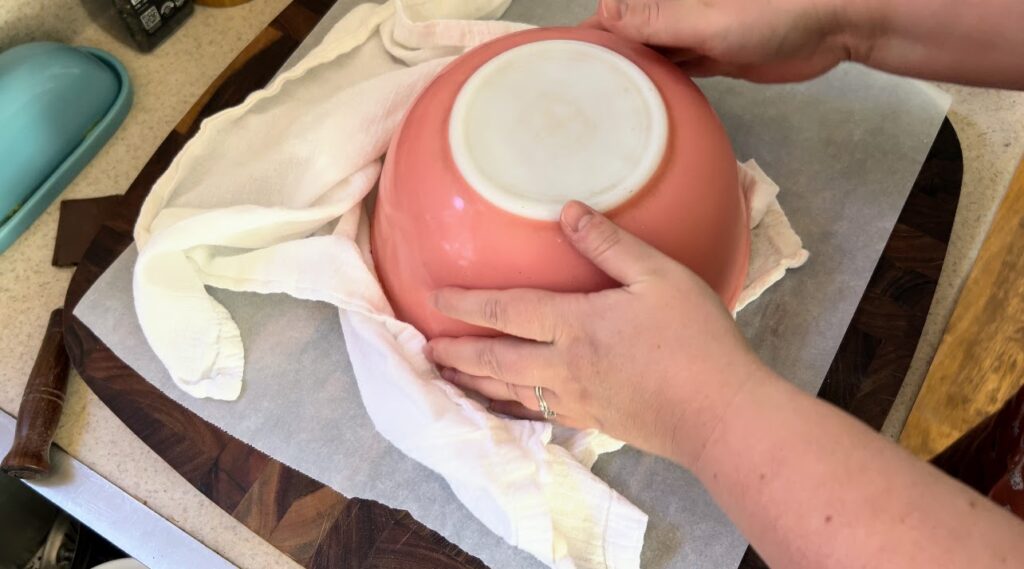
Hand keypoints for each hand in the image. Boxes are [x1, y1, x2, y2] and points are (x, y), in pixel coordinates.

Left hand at [425, 201, 769, 466]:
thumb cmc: (696, 340)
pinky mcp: (595, 422)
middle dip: (458, 353)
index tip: (435, 296)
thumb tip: (568, 211)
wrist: (720, 414)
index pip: (506, 310)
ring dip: (475, 384)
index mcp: (576, 326)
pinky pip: (538, 414)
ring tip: (450, 377)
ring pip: (511, 393)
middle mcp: (565, 367)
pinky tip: (508, 405)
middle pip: (496, 361)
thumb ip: (611, 244)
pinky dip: (510, 408)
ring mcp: (578, 401)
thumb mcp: (660, 276)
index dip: (467, 302)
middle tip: (428, 348)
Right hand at [586, 0, 864, 82]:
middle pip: (631, 33)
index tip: (557, 56)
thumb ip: (658, 17)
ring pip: (652, 52)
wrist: (835, 23)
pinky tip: (640, 103)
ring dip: (631, 74)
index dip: (589, 30)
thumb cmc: (779, 10)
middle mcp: (678, 9)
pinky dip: (659, 83)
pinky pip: (678, 67)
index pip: (619, 10)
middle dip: (605, 56)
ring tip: (597, 103)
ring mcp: (697, 31)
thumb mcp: (709, 17)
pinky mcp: (715, 54)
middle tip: (570, 92)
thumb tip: (603, 10)